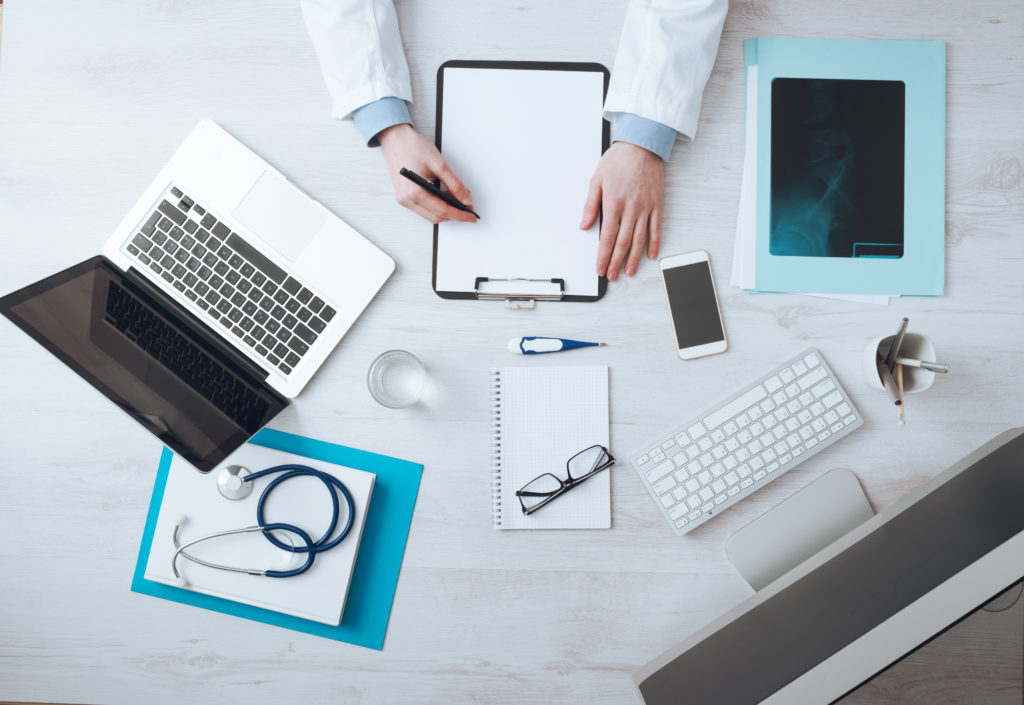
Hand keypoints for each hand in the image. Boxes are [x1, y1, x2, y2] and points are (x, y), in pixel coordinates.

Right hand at [378, 123, 476, 223]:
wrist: (395, 138)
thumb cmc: (412, 147)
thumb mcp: (439, 164)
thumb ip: (454, 183)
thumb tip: (465, 198)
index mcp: (414, 192)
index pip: (442, 210)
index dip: (459, 214)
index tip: (471, 216)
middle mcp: (406, 199)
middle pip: (436, 216)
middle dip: (454, 214)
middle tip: (467, 206)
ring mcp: (404, 199)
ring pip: (430, 215)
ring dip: (445, 210)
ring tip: (457, 199)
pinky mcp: (404, 197)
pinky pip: (424, 208)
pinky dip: (436, 206)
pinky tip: (445, 197)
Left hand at [580, 142, 664, 280]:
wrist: (642, 145)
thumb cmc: (619, 160)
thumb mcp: (596, 180)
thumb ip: (590, 205)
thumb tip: (584, 225)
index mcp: (613, 204)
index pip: (607, 237)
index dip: (603, 255)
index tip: (600, 268)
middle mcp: (631, 209)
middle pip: (623, 243)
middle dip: (616, 262)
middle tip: (611, 275)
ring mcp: (645, 208)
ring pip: (640, 239)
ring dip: (634, 258)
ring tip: (629, 271)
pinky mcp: (657, 204)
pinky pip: (656, 228)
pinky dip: (654, 243)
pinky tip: (651, 255)